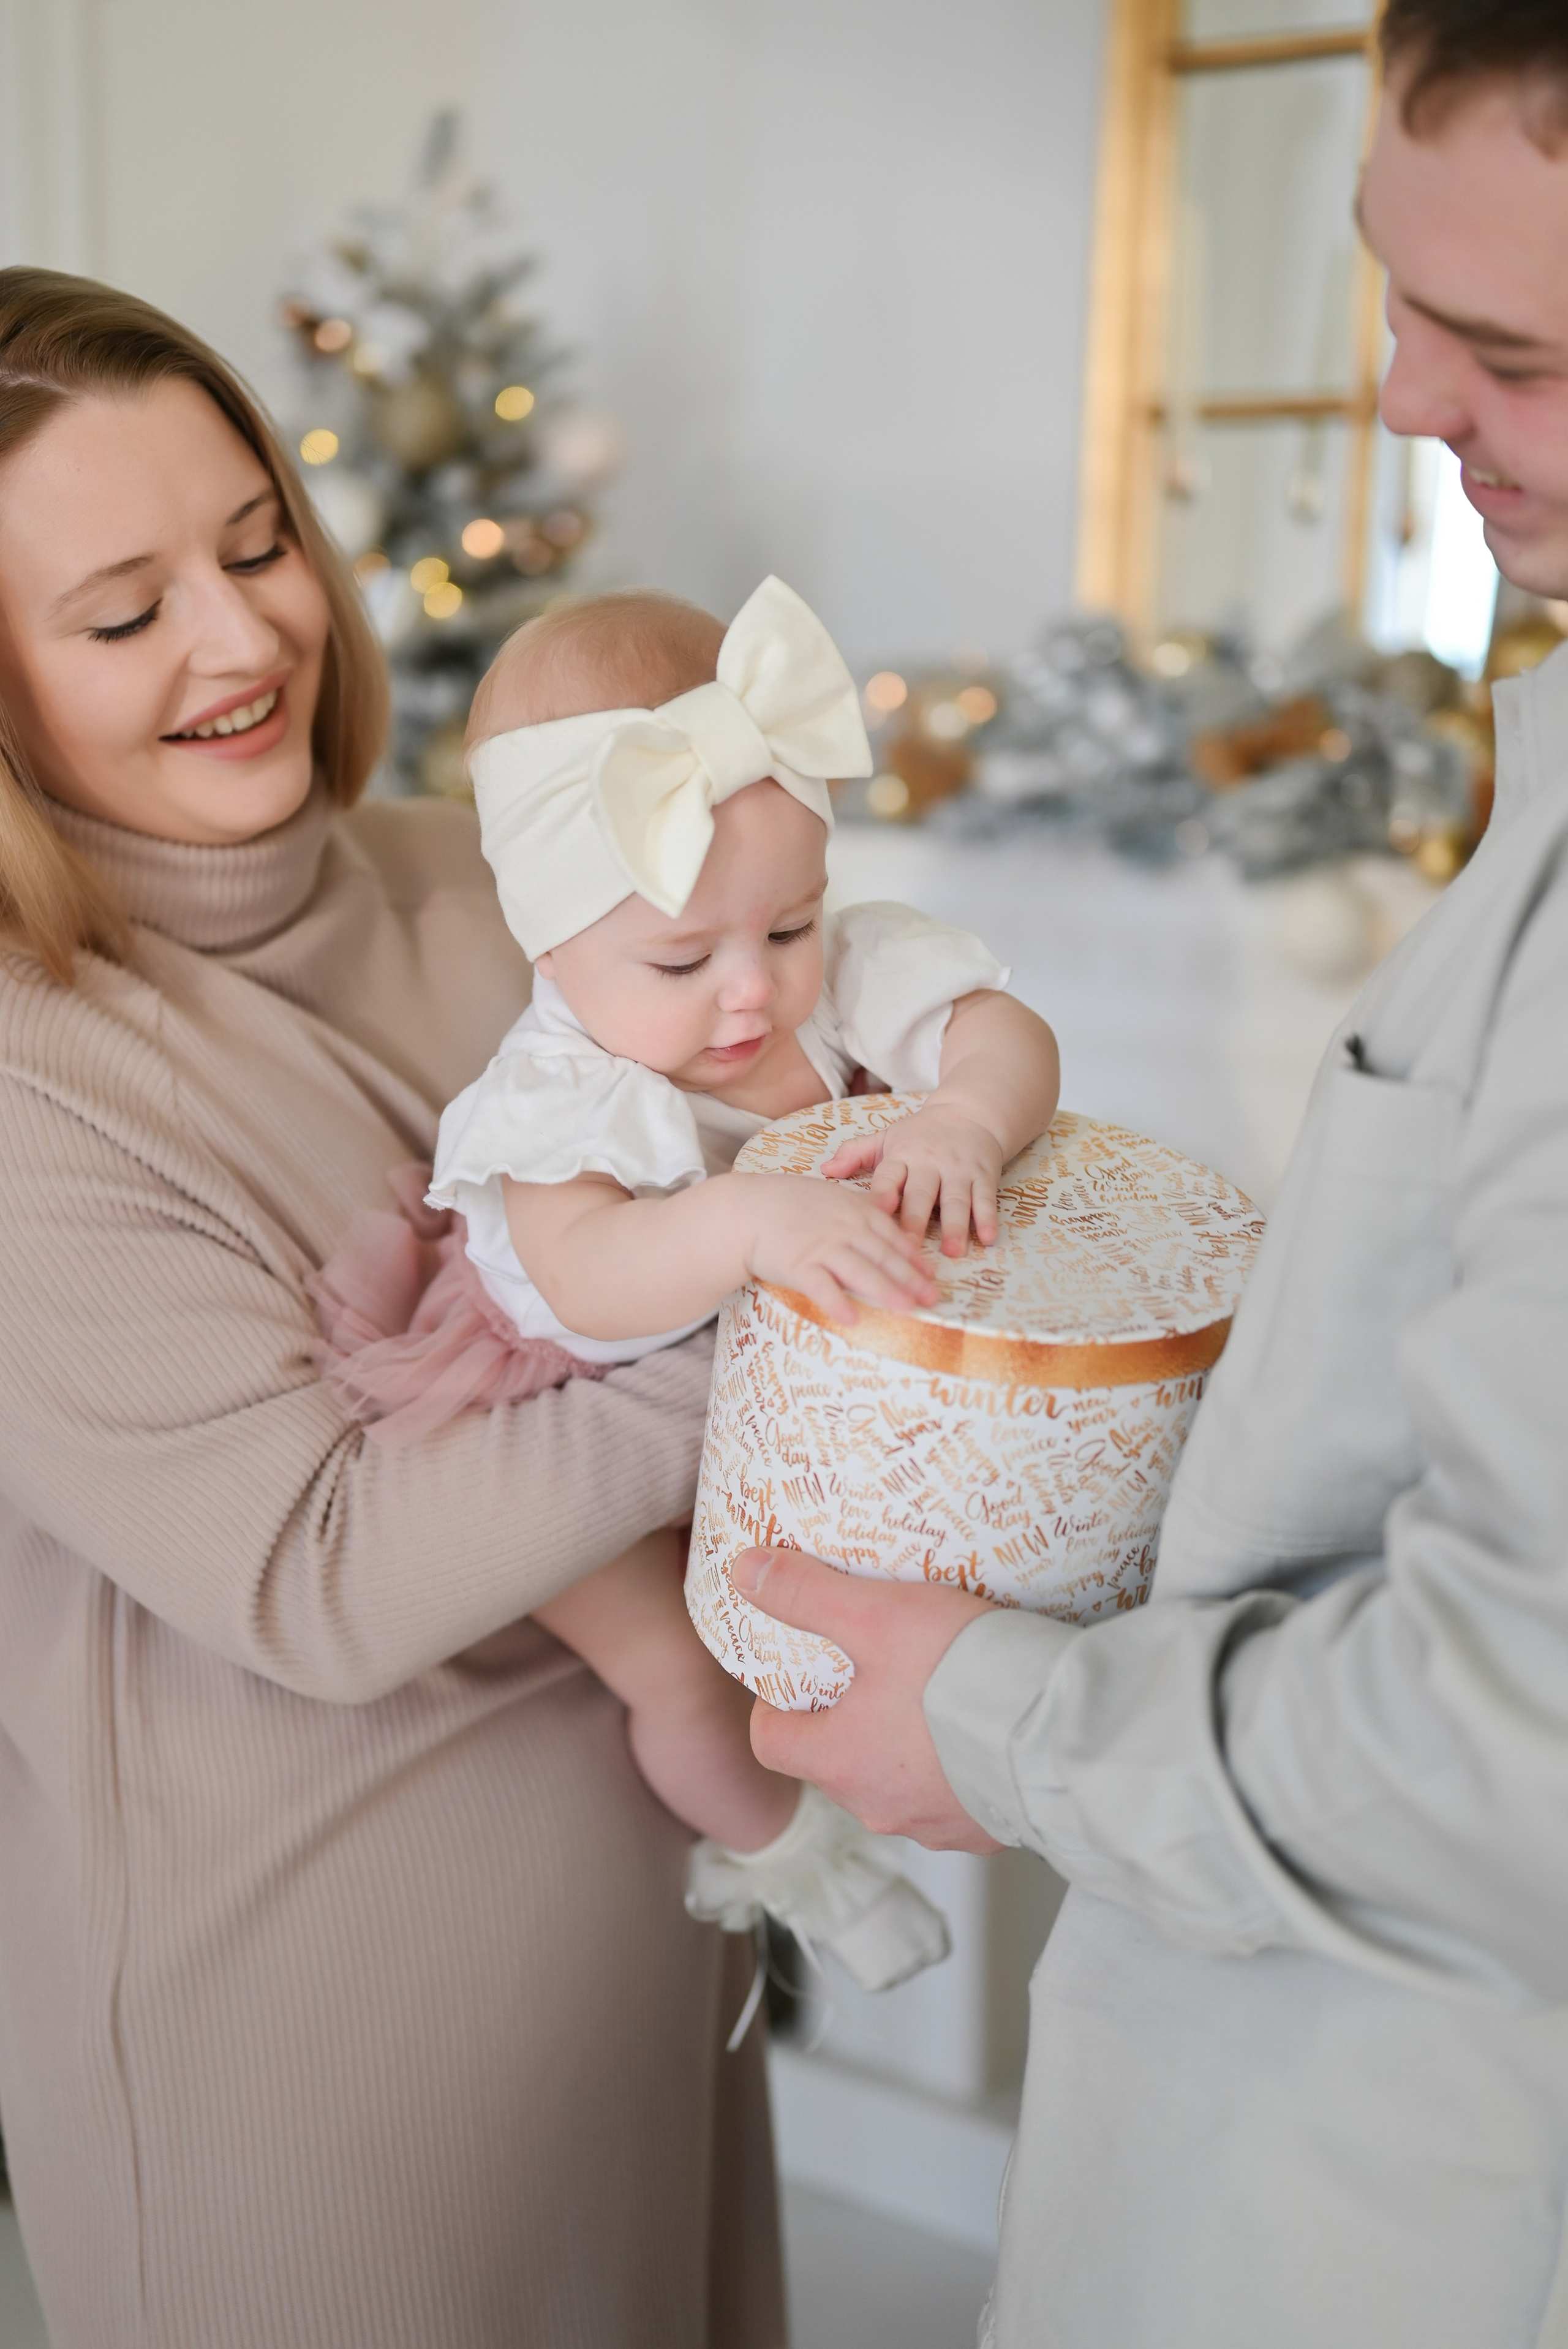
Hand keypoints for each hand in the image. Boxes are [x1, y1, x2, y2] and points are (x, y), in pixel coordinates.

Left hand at [732, 1548, 1002, 1851]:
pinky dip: (958, 1765)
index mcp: (839, 1761)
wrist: (1061, 1736)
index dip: (774, 1708)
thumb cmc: (963, 1677)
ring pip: (897, 1782)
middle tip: (873, 1670)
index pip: (771, 1744)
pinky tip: (984, 1726)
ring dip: (904, 1745)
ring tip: (937, 1692)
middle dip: (847, 1720)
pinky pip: (956, 1796)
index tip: (795, 1676)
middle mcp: (879, 1807)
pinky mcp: (987, 1829)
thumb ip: (808, 1594)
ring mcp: (936, 1825)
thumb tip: (745, 1570)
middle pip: (836, 1762)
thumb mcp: (876, 1615)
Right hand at [734, 1174, 937, 1323]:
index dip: (914, 1257)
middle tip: (932, 1299)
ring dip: (886, 1291)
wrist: (747, 1209)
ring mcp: (821, 1247)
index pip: (892, 1236)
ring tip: (907, 1309)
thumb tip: (889, 1209)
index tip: (932, 1275)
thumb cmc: (788, 1203)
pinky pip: (821, 1287)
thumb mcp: (832, 1194)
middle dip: (910, 1279)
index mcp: (855, 1211)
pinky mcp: (798, 1265)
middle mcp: (843, 1229)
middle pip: (883, 1256)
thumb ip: (862, 1204)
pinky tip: (853, 1319)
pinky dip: (837, 1302)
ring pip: (860, 1271)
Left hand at [821, 1105, 1003, 1256]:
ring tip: (952, 1251)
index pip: (890, 1176)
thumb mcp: (887, 1138)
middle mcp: (930, 1163)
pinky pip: (986, 1198)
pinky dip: (987, 1218)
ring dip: (955, 1226)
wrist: (970, 1113)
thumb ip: (856, 1153)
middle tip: (910, 1248)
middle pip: (922, 1193)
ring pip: (957, 1199)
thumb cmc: (921, 1134)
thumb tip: (824, 1170)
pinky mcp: (984, 1175)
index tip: (877, 1212)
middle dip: (916, 1220)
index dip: (883, 1194)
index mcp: (902, 1156)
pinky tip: (987, 1238)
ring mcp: (959, 1170)